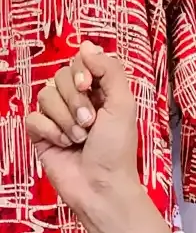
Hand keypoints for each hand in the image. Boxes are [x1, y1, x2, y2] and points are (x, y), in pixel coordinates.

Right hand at [25, 42, 143, 230]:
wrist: (102, 186)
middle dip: (74, 100)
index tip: (89, 86)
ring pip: (45, 95)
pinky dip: (49, 131)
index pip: (79, 61)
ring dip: (64, 119)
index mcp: (99, 91)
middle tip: (89, 123)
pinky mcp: (41, 134)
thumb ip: (110, 71)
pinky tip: (63, 144)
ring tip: (79, 139)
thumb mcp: (124, 104)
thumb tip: (86, 45)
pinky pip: (33, 117)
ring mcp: (57, 117)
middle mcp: (77, 100)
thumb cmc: (117, 150)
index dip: (80, 70)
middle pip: (59, 76)